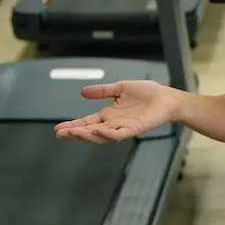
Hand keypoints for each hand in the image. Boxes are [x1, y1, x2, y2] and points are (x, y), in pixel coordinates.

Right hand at [54, 80, 178, 143]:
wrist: (166, 98)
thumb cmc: (147, 93)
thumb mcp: (120, 88)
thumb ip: (102, 91)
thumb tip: (82, 91)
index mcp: (108, 115)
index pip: (87, 122)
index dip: (73, 125)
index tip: (58, 129)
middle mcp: (113, 123)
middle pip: (90, 132)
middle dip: (75, 133)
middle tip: (60, 134)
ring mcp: (123, 127)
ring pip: (102, 136)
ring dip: (88, 135)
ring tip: (74, 133)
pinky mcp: (135, 128)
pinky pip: (120, 134)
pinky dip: (109, 134)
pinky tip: (98, 131)